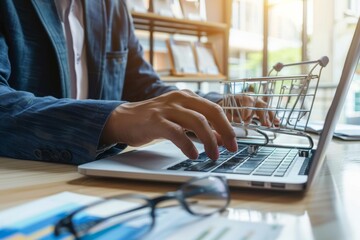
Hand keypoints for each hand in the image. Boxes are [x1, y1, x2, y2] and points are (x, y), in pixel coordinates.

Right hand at [101, 90, 237, 159]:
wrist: (123, 119)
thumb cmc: (153, 120)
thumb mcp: (179, 120)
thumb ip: (199, 127)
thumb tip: (220, 138)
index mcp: (187, 97)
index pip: (215, 109)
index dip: (227, 126)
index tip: (234, 143)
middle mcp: (179, 98)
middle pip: (210, 112)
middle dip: (224, 131)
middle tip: (231, 148)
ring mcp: (167, 108)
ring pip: (197, 121)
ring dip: (210, 140)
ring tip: (214, 155)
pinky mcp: (155, 121)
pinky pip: (176, 132)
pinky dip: (187, 144)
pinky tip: (193, 154)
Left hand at [219, 95, 279, 126]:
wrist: (227, 104)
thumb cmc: (225, 106)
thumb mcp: (224, 110)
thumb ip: (230, 115)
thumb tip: (239, 121)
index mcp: (241, 96)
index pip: (247, 100)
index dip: (247, 109)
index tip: (245, 118)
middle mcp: (250, 98)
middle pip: (259, 103)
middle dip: (263, 114)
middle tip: (264, 124)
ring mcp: (256, 102)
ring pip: (265, 107)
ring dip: (270, 116)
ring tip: (274, 123)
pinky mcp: (259, 109)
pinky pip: (267, 112)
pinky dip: (272, 117)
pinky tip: (276, 123)